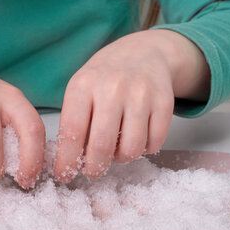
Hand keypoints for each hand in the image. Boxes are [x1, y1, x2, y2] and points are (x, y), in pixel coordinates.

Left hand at [54, 29, 209, 181]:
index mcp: (84, 85)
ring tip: (116, 149)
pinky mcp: (164, 102)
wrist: (143, 53)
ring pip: (131, 149)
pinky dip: (144, 149)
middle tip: (93, 170)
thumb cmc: (104, 78)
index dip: (67, 160)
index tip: (65, 176)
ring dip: (121, 158)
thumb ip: (73, 122)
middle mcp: (112, 88)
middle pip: (101, 146)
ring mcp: (141, 94)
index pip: (72, 132)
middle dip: (94, 168)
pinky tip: (136, 137)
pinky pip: (154, 143)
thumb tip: (68, 163)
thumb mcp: (80, 89)